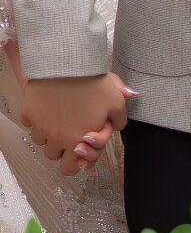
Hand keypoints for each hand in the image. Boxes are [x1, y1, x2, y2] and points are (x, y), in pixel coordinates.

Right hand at [20, 72, 135, 175]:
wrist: (68, 63)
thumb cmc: (93, 83)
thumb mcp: (115, 100)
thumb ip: (120, 118)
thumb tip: (117, 126)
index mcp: (78, 141)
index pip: (70, 169)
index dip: (76, 159)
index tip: (80, 145)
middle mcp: (57, 138)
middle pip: (53, 157)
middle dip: (61, 149)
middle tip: (69, 132)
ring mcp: (41, 127)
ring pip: (41, 141)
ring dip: (48, 133)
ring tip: (59, 116)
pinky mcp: (29, 114)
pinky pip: (30, 124)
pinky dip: (37, 118)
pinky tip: (48, 106)